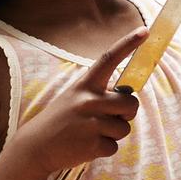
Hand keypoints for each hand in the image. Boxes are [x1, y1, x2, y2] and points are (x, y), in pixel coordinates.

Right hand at [12, 27, 144, 173]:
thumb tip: (128, 98)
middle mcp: (89, 100)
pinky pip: (114, 147)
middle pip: (131, 103)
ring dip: (113, 133)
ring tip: (90, 132)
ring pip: (124, 128)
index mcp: (85, 84)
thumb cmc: (61, 120)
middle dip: (127, 112)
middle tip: (111, 117)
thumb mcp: (75, 97)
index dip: (128, 44)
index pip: (109, 59)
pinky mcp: (93, 145)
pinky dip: (104, 148)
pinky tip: (86, 146)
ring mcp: (91, 123)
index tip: (145, 31)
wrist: (35, 146)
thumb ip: (99, 94)